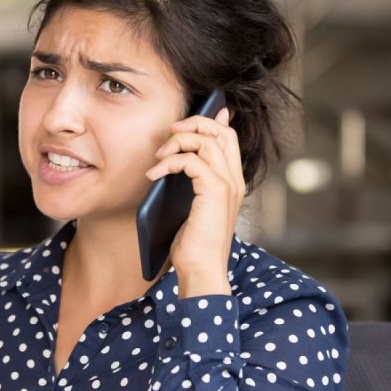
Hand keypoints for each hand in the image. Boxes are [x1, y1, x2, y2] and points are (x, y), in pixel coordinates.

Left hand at [146, 107, 245, 297]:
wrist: (201, 270)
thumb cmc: (193, 244)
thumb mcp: (189, 207)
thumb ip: (189, 183)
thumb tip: (175, 161)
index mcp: (232, 182)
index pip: (229, 137)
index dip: (211, 121)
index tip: (187, 120)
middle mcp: (235, 179)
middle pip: (221, 130)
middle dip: (193, 123)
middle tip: (170, 133)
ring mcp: (228, 185)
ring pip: (206, 141)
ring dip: (177, 142)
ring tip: (158, 159)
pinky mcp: (215, 192)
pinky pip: (192, 160)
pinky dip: (170, 162)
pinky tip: (155, 174)